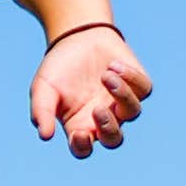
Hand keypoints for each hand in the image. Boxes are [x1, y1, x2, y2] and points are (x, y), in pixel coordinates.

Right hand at [33, 23, 150, 155]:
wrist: (77, 36)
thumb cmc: (58, 68)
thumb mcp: (43, 88)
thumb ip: (41, 111)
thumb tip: (45, 136)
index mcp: (79, 125)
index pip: (83, 148)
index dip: (83, 146)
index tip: (79, 133)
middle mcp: (104, 119)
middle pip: (114, 139)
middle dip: (109, 128)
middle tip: (98, 109)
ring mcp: (123, 103)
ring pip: (133, 112)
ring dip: (121, 95)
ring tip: (105, 75)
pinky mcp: (138, 85)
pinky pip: (143, 89)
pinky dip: (130, 78)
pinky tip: (112, 65)